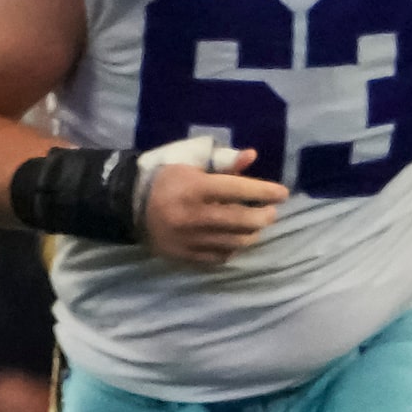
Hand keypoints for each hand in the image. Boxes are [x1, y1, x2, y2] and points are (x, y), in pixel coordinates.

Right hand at [137, 138, 285, 265]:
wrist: (128, 206)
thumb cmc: (166, 181)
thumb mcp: (190, 165)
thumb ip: (223, 163)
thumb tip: (252, 155)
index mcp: (194, 188)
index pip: (239, 189)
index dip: (265, 191)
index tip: (283, 193)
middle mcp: (193, 216)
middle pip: (245, 221)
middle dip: (265, 216)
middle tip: (270, 211)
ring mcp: (189, 239)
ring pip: (238, 241)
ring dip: (252, 232)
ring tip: (254, 223)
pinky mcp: (186, 256)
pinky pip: (222, 256)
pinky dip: (233, 247)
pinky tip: (233, 237)